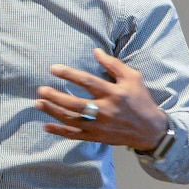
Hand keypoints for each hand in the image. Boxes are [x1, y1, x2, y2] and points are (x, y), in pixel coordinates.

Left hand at [38, 48, 168, 149]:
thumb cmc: (140, 100)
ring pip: (72, 120)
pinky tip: (46, 126)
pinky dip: (60, 132)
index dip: (69, 74)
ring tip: (38, 103)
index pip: (87, 82)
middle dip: (55, 97)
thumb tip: (95, 51)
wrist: (150, 130)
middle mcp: (105, 110)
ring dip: (53, 112)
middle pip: (75, 103)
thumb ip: (113, 64)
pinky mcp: (97, 137)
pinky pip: (75, 135)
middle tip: (40, 90)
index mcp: (113, 93)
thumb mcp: (132, 78)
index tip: (53, 68)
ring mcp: (99, 126)